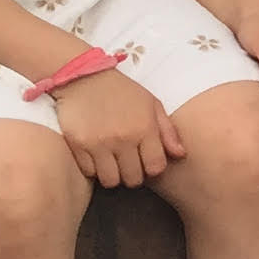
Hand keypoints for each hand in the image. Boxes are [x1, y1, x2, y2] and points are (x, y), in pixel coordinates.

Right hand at [57, 67, 181, 187]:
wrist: (85, 77)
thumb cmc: (123, 91)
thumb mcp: (151, 104)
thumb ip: (167, 131)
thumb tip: (180, 155)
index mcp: (145, 128)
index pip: (155, 168)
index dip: (153, 168)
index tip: (147, 162)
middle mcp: (123, 139)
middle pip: (133, 179)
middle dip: (133, 174)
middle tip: (129, 163)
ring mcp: (99, 144)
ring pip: (110, 181)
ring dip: (113, 175)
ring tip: (112, 161)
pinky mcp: (78, 145)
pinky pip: (89, 173)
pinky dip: (94, 169)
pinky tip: (97, 156)